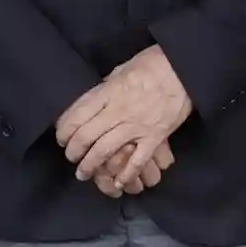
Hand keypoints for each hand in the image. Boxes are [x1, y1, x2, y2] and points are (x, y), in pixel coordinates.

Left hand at [56, 45, 193, 187]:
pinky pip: (137, 161)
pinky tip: (117, 182)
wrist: (184, 68)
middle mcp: (118, 111)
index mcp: (108, 92)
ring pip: (105, 151)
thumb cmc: (153, 64)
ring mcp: (136, 126)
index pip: (77, 116)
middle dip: (73, 151)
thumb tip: (93, 100)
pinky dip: (126, 175)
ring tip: (83, 173)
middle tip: (71, 157)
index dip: (64, 131)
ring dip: (90, 165)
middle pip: (86, 137)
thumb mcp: (122, 69)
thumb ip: (106, 88)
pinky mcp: (154, 137)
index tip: (61, 138)